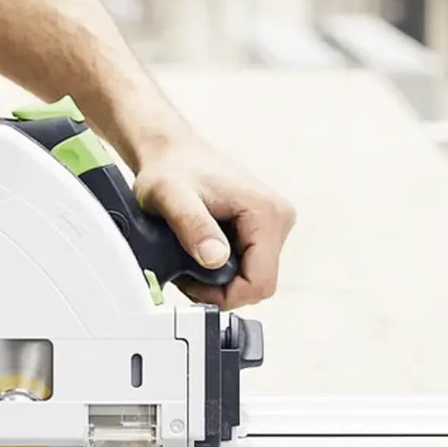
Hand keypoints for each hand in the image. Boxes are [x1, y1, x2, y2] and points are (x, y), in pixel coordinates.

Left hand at [130, 134, 295, 309]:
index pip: (261, 282)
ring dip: (220, 278)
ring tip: (188, 260)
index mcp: (267, 213)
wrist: (171, 151)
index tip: (192, 284)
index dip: (226, 295)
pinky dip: (222, 267)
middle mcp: (278, 219)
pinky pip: (248, 263)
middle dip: (221, 288)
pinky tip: (199, 252)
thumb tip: (215, 258)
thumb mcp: (169, 195)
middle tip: (185, 272)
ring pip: (253, 275)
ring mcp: (273, 224)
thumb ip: (192, 225)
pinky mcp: (261, 228)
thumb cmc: (170, 167)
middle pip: (259, 282)